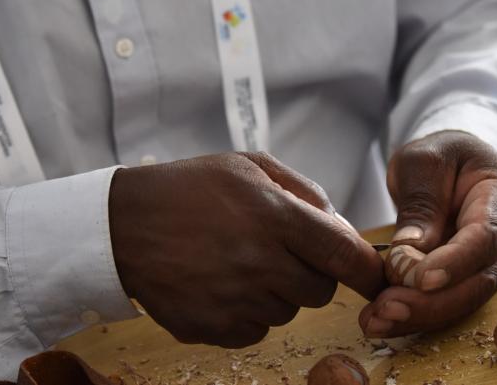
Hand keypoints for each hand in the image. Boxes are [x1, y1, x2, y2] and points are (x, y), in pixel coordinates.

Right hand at [110, 152, 384, 347]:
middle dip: (310, 273)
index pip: (343, 254)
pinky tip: (220, 282)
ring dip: (275, 292)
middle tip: (278, 250)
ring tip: (238, 261)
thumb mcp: (247, 166)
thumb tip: (343, 228)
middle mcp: (258, 262)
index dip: (367, 269)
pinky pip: (255, 330)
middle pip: (319, 290)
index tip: (373, 274)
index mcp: (272, 215)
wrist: (123, 224)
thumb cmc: (189, 189)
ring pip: (287, 312)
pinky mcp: (214, 328)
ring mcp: (235, 300)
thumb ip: (304, 191)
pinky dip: (247, 312)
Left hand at [358, 131, 496, 336]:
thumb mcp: (424, 162)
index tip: (420, 279)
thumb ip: (422, 203)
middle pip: (478, 281)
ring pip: (464, 301)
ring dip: (420, 316)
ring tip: (375, 320)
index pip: (486, 238)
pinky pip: (449, 304)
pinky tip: (381, 321)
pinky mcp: (473, 281)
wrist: (456, 164)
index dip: (455, 263)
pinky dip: (416, 316)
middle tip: (385, 308)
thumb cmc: (442, 156)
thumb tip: (411, 253)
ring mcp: (496, 265)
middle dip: (431, 302)